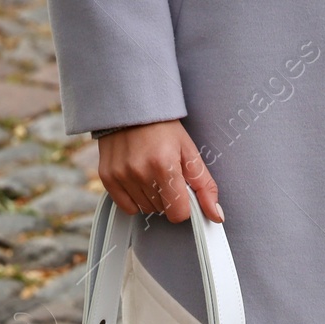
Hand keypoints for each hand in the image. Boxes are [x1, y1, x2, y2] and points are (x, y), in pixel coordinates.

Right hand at [97, 119, 223, 223]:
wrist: (132, 107)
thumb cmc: (163, 128)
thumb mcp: (190, 153)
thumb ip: (205, 186)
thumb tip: (216, 215)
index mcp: (164, 165)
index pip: (178, 213)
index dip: (184, 205)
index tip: (182, 190)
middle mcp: (140, 172)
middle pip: (162, 210)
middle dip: (168, 197)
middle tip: (165, 174)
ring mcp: (121, 175)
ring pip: (145, 209)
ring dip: (152, 197)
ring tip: (151, 172)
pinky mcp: (108, 177)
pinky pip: (127, 207)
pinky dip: (135, 199)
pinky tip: (138, 180)